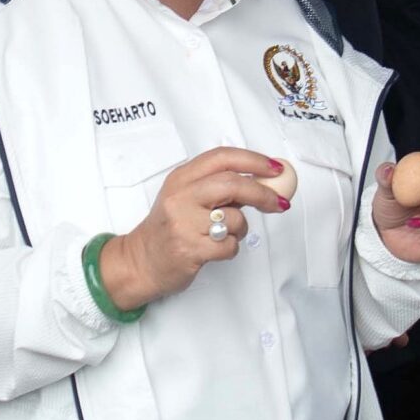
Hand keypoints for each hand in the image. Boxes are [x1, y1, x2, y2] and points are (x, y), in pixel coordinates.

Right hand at [97, 147, 290, 311]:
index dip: (254, 161)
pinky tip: (215, 249)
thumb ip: (219, 187)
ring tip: (225, 234)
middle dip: (262, 193)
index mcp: (181, 178)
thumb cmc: (170, 229)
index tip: (275, 169)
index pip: (222, 158)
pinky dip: (231, 249)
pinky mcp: (189, 249)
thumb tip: (263, 180)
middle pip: (232, 183)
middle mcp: (180, 197)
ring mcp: (183, 223)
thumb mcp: (187, 198)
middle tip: (278, 202)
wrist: (141, 261)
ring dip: (241, 229)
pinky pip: (229, 246)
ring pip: (235, 218)